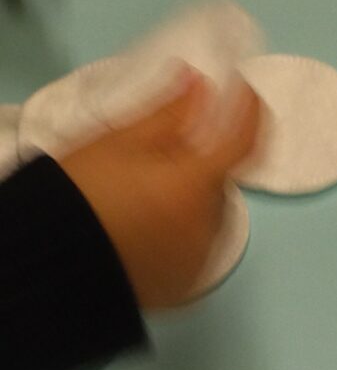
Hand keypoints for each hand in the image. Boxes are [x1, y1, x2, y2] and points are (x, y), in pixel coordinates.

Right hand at [57, 73, 260, 310]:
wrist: (54, 261)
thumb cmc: (81, 193)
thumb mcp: (117, 140)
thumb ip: (167, 113)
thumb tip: (199, 85)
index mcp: (194, 186)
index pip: (243, 143)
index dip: (249, 110)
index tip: (243, 89)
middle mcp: (208, 226)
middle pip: (220, 181)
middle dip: (202, 160)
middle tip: (164, 150)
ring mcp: (199, 260)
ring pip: (210, 214)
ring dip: (192, 196)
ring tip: (145, 191)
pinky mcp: (185, 283)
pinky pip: (197, 245)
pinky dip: (183, 228)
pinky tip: (148, 223)